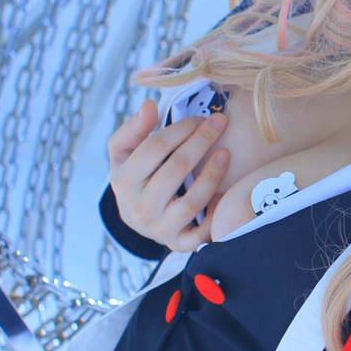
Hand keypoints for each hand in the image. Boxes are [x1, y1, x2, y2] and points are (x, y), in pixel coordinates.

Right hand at [107, 100, 229, 250]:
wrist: (137, 217)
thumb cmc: (136, 176)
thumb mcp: (124, 152)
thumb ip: (134, 128)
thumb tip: (150, 106)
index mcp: (123, 181)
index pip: (154, 148)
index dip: (180, 129)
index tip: (200, 116)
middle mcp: (139, 208)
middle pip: (176, 170)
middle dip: (201, 141)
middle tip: (221, 122)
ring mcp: (159, 229)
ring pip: (191, 202)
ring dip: (212, 174)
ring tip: (226, 153)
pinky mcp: (178, 244)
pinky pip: (202, 235)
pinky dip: (215, 215)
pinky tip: (224, 195)